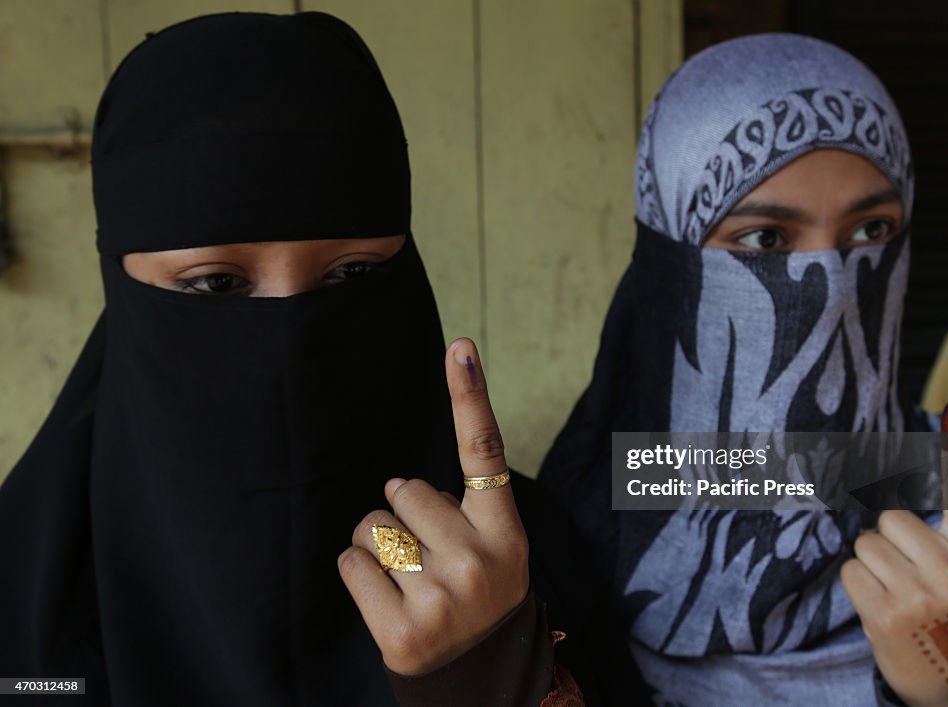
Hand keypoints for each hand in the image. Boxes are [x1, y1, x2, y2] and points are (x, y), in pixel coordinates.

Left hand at [337, 338, 529, 674]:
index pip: (485, 454)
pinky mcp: (403, 632)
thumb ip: (459, 510)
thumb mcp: (493, 550)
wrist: (478, 678)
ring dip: (378, 545)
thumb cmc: (476, 596)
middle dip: (400, 515)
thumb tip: (394, 485)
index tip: (460, 347)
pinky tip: (387, 598)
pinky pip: (351, 564)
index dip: (471, 396)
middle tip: (426, 555)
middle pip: (403, 492)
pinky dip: (359, 573)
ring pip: (372, 527)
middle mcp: (480, 562)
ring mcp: (442, 599)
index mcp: (505, 534)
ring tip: (408, 580)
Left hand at [841, 400, 947, 705]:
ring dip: (870, 566)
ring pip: (865, 545)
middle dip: (887, 541)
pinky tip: (881, 607)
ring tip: (895, 592)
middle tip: (905, 572)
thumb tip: (938, 463)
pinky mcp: (886, 616)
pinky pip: (850, 572)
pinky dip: (858, 586)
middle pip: (889, 520)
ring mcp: (920, 596)